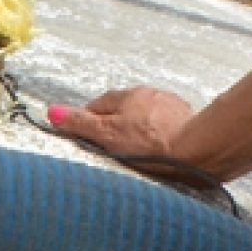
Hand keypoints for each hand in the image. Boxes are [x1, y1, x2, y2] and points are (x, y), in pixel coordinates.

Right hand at [47, 86, 197, 167]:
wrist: (198, 152)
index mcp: (127, 96)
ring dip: (141, 131)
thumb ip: (81, 124)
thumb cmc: (153, 146)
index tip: (86, 137)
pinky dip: (162, 137)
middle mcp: (149, 95)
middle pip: (124, 110)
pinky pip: (168, 127)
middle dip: (117, 127)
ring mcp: (170, 107)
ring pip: (147, 118)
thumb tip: (53, 112)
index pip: (98, 105)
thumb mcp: (108, 136)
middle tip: (113, 150)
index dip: (89, 123)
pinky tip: (162, 154)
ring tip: (139, 155)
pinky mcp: (188, 121)